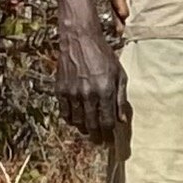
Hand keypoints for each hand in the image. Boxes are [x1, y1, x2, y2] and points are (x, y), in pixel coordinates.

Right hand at [56, 24, 125, 139]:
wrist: (79, 40)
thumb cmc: (104, 56)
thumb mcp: (120, 75)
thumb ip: (121, 99)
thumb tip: (122, 120)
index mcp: (105, 91)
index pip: (107, 121)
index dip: (109, 134)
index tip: (110, 141)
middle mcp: (88, 94)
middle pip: (92, 124)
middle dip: (97, 136)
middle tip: (99, 142)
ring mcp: (72, 93)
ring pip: (77, 121)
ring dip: (83, 129)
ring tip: (89, 132)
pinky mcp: (60, 89)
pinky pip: (64, 112)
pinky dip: (70, 119)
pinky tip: (76, 121)